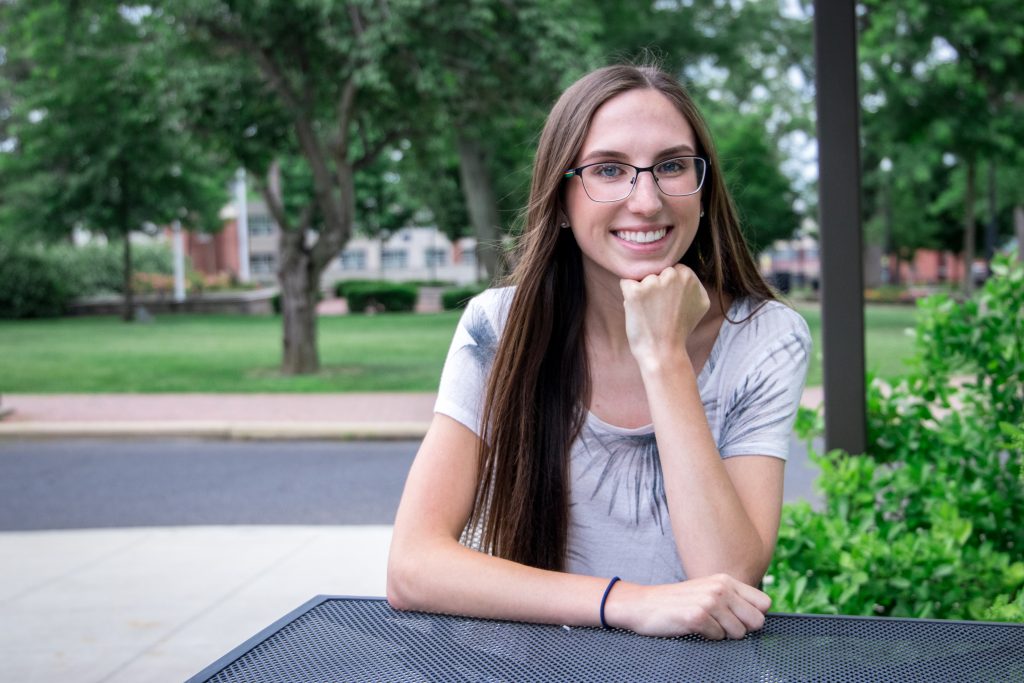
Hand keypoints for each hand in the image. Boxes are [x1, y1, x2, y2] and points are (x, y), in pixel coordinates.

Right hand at [604, 573, 769, 639]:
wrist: (643, 604)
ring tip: (705, 624)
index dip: (754, 615)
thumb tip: (759, 617)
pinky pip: (718, 637)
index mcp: (725, 580)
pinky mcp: (697, 616)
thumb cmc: (678, 601)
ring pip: (739, 632)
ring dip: (723, 634)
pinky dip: (708, 637)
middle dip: (742, 629)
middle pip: (757, 621)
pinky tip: (693, 626)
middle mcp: (720, 588)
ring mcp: (709, 601)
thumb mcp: (707, 590)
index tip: (738, 618)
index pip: (765, 603)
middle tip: (721, 625)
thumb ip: (732, 598)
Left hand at [619, 264, 709, 364]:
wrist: (664, 352)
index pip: (672, 269)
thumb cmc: (679, 330)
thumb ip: (693, 284)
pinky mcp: (635, 292)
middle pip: (657, 272)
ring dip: (642, 291)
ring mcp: (653, 283)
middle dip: (656, 286)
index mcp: (689, 276)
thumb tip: (680, 271)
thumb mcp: (700, 304)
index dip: (668, 287)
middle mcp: (673, 276)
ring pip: (642, 278)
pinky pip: (626, 283)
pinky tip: (637, 310)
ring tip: (650, 312)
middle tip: (659, 309)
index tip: (670, 304)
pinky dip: (628, 295)